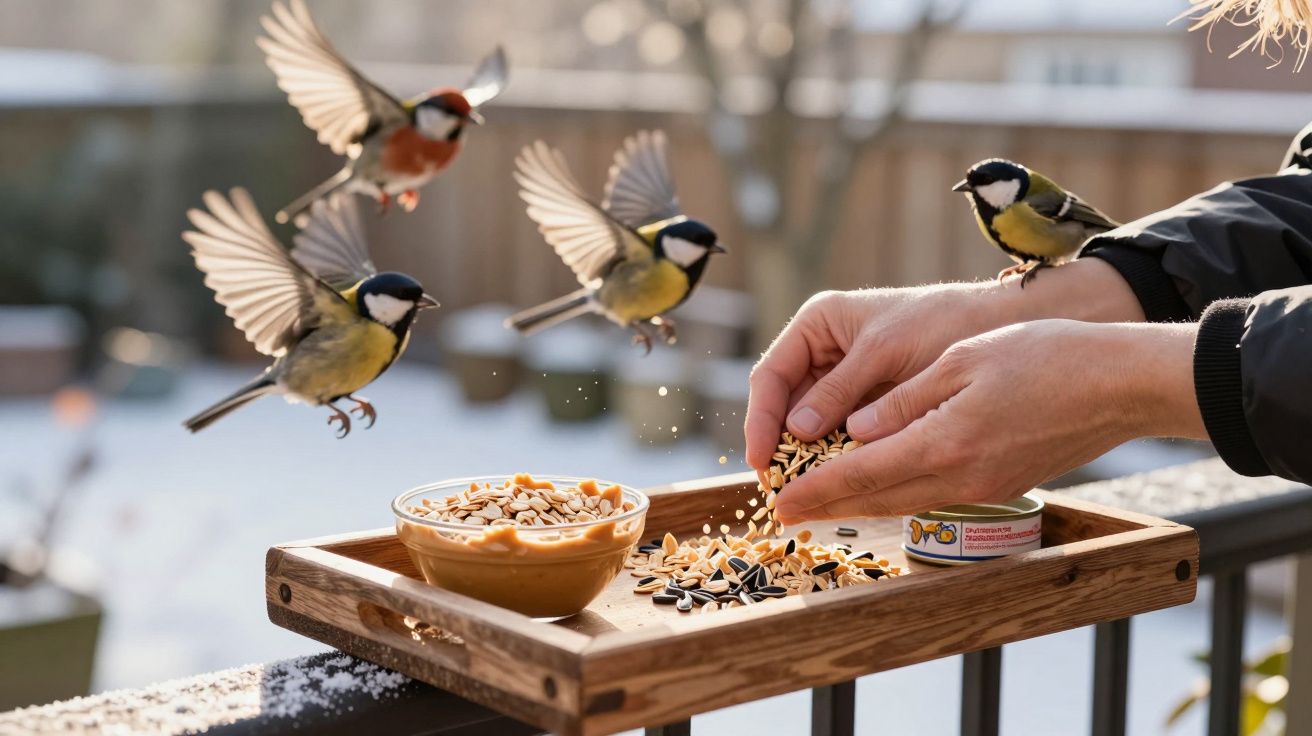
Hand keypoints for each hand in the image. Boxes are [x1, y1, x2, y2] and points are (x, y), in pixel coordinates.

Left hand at [744, 258, 1144, 471]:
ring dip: (860, 505)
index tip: (779, 502)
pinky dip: (896, 495)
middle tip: (784, 513)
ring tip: (822, 504)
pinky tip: (881, 488)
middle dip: (827, 506)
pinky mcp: (1001, 485)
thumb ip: (906, 400)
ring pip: (904, 502)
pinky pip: (933, 496)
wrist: (1120, 385)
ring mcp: (984, 487)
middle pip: (877, 499)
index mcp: (944, 442)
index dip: (816, 490)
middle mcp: (960, 476)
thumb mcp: (964, 361)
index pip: (861, 473)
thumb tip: (856, 432)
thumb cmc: (1045, 357)